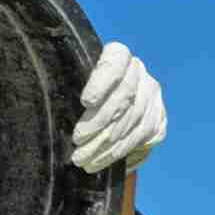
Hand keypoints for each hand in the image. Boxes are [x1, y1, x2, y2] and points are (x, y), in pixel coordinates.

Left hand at [72, 42, 167, 173]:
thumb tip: (55, 109)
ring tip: (83, 158)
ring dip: (107, 143)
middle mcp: (139, 72)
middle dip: (99, 123)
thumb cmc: (76, 88)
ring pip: (134, 119)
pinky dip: (121, 150)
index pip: (115, 61)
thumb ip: (66, 86)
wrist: (103, 101)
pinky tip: (101, 160)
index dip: (103, 82)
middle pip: (124, 96)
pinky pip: (143, 135)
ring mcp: (151, 95)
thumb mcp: (71, 81)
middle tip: (78, 141)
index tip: (86, 102)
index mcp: (118, 55)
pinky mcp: (158, 117)